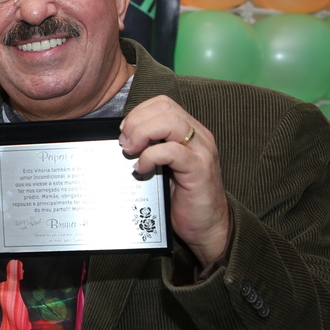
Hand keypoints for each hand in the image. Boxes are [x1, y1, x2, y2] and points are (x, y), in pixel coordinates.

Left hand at [118, 96, 230, 268]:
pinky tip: (142, 168)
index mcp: (190, 131)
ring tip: (131, 152)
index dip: (138, 112)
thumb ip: (151, 148)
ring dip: (142, 134)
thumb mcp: (164, 166)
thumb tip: (121, 140)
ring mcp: (202, 151)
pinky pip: (172, 151)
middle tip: (124, 144)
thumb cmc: (182, 197)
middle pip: (164, 108)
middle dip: (136, 121)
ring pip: (170, 122)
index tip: (124, 131)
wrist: (207, 226)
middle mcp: (199, 136)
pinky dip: (151, 156)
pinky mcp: (200, 170)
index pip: (163, 104)